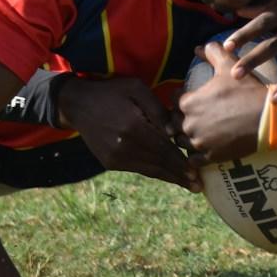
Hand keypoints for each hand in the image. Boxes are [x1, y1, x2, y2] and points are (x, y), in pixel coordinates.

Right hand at [57, 76, 199, 189]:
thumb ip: (157, 109)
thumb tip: (173, 133)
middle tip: (198, 186)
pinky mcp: (110, 162)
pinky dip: (153, 172)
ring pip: (149, 170)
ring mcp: (116, 157)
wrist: (78, 105)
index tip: (196, 172)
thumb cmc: (112, 92)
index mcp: (133, 126)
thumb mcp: (136, 89)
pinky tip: (166, 175)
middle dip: (179, 176)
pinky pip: (137, 169)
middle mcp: (125, 146)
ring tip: (188, 185)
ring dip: (169, 178)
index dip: (180, 162)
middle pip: (158, 164)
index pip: (163, 149)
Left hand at [175, 40, 268, 162]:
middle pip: (175, 122)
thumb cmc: (247, 91)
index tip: (192, 97)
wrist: (268, 120)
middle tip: (196, 114)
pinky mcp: (210, 157)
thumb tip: (198, 47)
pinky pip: (193, 160)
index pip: (174, 100)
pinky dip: (195, 156)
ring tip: (198, 131)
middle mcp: (189, 124)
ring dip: (186, 136)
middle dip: (182, 117)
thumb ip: (212, 52)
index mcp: (189, 102)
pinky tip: (202, 149)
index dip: (182, 97)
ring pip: (182, 141)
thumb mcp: (230, 65)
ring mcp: (199, 143)